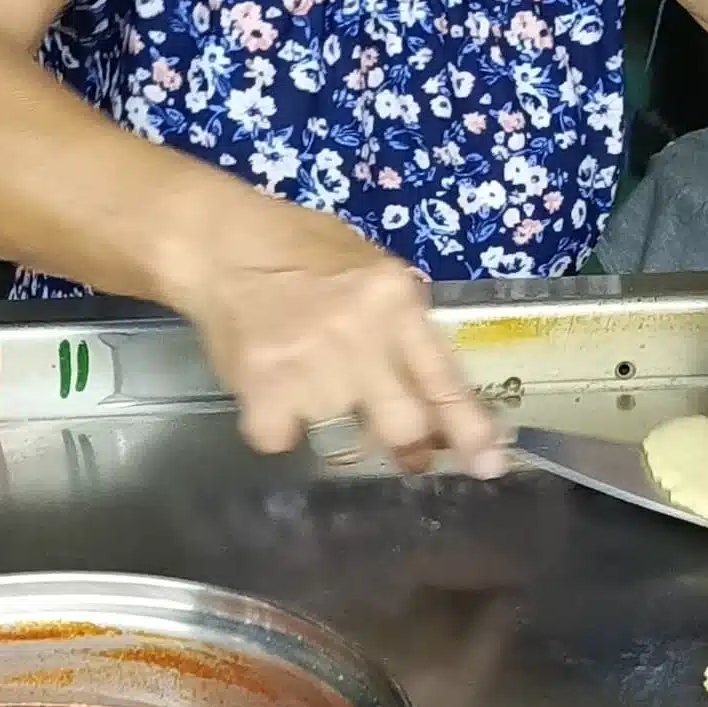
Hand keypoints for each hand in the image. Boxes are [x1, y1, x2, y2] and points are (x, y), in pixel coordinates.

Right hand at [166, 189, 507, 478]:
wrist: (218, 242)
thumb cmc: (296, 248)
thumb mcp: (370, 267)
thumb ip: (402, 321)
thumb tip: (431, 385)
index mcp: (394, 302)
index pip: (443, 379)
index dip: (469, 429)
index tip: (489, 464)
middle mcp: (361, 337)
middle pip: (403, 425)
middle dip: (408, 445)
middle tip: (406, 450)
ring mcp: (311, 367)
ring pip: (340, 438)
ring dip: (330, 421)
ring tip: (308, 379)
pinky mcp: (264, 388)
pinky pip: (282, 438)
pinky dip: (276, 425)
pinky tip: (270, 390)